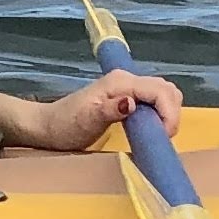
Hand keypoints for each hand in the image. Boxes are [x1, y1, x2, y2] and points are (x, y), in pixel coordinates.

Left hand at [38, 70, 180, 151]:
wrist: (47, 126)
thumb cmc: (64, 125)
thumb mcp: (85, 121)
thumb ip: (109, 110)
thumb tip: (131, 103)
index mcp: (120, 82)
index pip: (159, 90)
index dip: (169, 113)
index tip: (165, 137)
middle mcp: (126, 80)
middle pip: (166, 89)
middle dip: (172, 113)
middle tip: (162, 138)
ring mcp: (127, 88)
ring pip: (163, 94)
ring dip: (168, 113)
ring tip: (157, 135)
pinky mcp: (127, 98)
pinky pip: (154, 101)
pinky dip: (160, 114)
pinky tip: (151, 130)